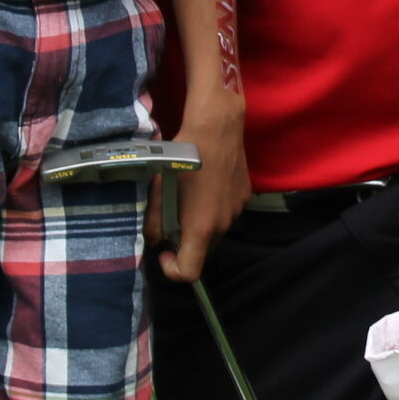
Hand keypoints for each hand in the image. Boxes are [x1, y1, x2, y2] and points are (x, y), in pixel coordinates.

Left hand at [151, 112, 247, 284]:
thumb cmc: (182, 158)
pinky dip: (213, 209)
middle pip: (203, 250)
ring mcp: (237, 210)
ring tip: (189, 197)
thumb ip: (153, 223)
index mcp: (201, 228)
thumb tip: (157, 240)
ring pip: (215, 231)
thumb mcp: (158, 190)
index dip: (172, 269)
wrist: (216, 127)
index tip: (164, 250)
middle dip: (185, 241)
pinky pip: (226, 213)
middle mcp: (223, 224)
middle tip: (171, 216)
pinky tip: (205, 184)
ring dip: (200, 224)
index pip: (190, 272)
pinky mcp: (245, 196)